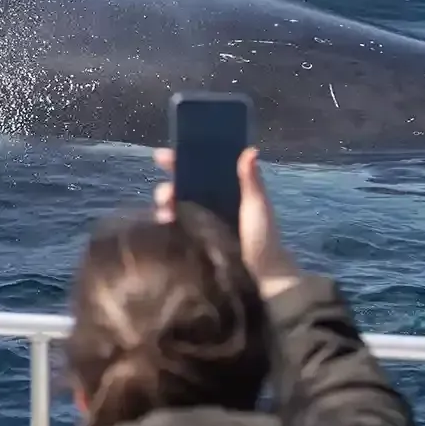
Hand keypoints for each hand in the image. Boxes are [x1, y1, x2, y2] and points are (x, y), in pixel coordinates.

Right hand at [152, 147, 301, 298]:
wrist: (263, 275)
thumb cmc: (264, 237)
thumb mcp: (258, 206)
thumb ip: (251, 180)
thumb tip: (250, 150)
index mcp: (224, 190)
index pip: (198, 170)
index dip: (178, 161)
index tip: (161, 157)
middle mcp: (209, 203)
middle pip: (180, 188)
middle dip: (167, 187)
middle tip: (165, 194)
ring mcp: (200, 223)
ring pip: (173, 206)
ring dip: (164, 205)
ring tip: (165, 212)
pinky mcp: (193, 241)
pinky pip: (173, 227)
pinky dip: (165, 223)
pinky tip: (164, 225)